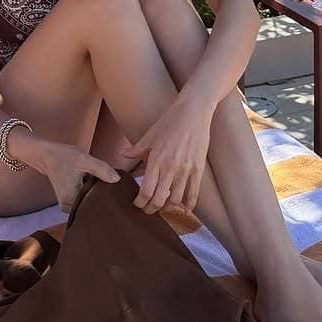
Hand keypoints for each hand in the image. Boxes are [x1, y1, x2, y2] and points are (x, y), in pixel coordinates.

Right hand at [32, 139, 118, 212]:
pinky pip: (84, 200)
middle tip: (112, 187)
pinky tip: (95, 186)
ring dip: (96, 195)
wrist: (47, 155)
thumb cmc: (64, 156)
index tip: (115, 192)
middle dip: (102, 197)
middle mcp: (67, 208)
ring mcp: (67, 206)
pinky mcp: (69, 202)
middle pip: (91, 207)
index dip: (106, 199)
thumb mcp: (84, 159)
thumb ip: (101, 169)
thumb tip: (118, 180)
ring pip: (88, 203)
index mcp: (70, 201)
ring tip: (102, 185)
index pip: (94, 206)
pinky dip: (90, 194)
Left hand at [125, 98, 211, 214]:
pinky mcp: (198, 169)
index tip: (137, 204)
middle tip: (148, 210)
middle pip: (159, 200)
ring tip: (163, 207)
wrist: (193, 111)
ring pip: (176, 200)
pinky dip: (188, 205)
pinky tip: (183, 208)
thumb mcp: (150, 134)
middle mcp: (170, 167)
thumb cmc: (170, 121)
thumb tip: (123, 156)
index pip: (146, 190)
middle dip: (151, 209)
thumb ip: (136, 149)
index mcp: (156, 159)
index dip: (140, 203)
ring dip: (168, 208)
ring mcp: (186, 169)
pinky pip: (194, 193)